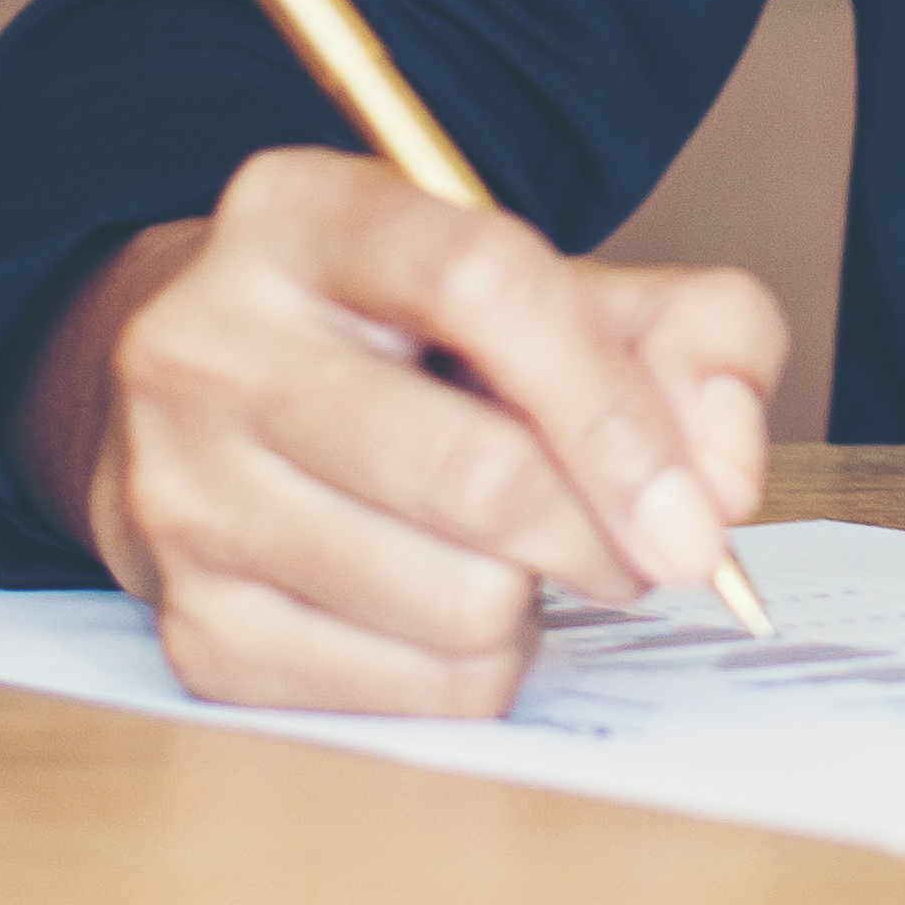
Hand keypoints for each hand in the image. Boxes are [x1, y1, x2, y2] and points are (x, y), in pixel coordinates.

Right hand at [9, 150, 786, 714]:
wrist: (214, 402)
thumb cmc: (412, 342)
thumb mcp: (553, 283)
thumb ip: (691, 335)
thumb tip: (722, 479)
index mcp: (302, 213)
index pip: (483, 284)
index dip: (614, 405)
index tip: (699, 511)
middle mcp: (211, 345)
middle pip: (473, 472)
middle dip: (603, 534)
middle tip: (640, 544)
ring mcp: (182, 493)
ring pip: (453, 601)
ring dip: (537, 600)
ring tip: (513, 552)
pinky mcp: (191, 626)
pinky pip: (409, 692)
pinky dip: (475, 667)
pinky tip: (449, 603)